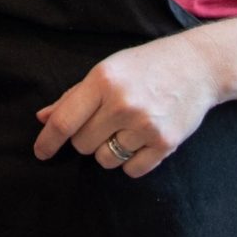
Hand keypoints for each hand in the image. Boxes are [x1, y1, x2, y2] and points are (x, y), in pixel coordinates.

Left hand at [32, 33, 222, 176]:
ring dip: (107, 150)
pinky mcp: (165, 143)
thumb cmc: (145, 66)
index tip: (40, 153)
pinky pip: (131, 170)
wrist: (196, 67)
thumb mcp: (106, 70)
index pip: (65, 121)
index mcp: (103, 81)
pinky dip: (130, 161)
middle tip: (103, 122)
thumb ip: (74, 96)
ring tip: (124, 129)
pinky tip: (139, 140)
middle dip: (85, 138)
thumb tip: (44, 119)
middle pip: (82, 144)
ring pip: (105, 160)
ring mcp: (145, 125)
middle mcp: (122, 104)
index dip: (48, 141)